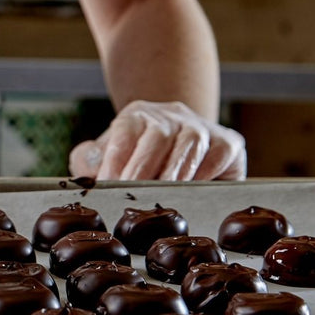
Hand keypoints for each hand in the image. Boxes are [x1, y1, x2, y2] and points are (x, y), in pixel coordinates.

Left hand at [68, 100, 246, 180]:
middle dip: (143, 169)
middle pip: (156, 137)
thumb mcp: (110, 152)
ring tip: (162, 199)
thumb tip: (86, 166)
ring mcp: (201, 127)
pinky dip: (205, 175)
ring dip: (175, 174)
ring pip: (190, 145)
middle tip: (133, 195)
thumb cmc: (140, 155)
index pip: (124, 133)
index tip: (107, 184)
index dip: (115, 159)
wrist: (181, 144)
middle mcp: (171, 115)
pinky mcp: (228, 142)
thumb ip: (90, 159)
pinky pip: (219, 156)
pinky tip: (193, 193)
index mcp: (137, 115)